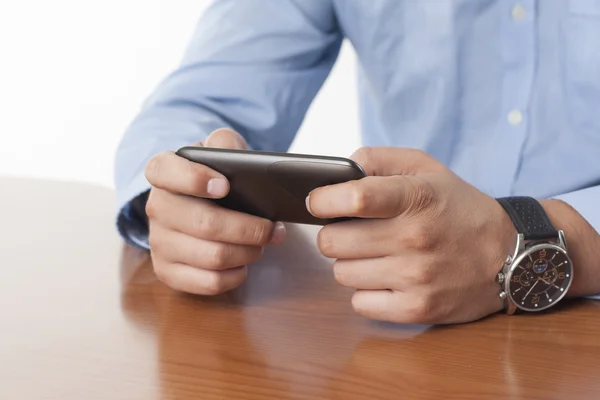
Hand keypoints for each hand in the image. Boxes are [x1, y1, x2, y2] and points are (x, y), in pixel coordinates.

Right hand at [145, 128, 285, 294]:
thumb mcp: (220, 150)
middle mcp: (156, 207)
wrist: (200, 203)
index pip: (164, 172)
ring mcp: (159, 242)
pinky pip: (208, 282)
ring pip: (212, 256)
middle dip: (248, 228)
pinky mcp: (168, 271)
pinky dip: (236, 276)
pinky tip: (245, 264)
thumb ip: (224, 143)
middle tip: (272, 228)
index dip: (193, 179)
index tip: (224, 185)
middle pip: (204, 224)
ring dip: (247, 252)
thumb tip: (229, 151)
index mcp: (163, 171)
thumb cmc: (214, 175)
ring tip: (263, 243)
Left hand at [307, 147, 516, 323]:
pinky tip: (385, 279)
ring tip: (375, 255)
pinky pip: (359, 303)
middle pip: (333, 242)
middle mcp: (415, 239)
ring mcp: (416, 278)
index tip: (316, 202)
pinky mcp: (418, 309)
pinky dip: (365, 292)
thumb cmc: (459, 209)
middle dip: (334, 234)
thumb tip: (338, 172)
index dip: (323, 200)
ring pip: (341, 274)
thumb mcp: (426, 169)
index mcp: (416, 198)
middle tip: (352, 232)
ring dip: (351, 264)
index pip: (354, 198)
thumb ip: (379, 159)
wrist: (509, 255)